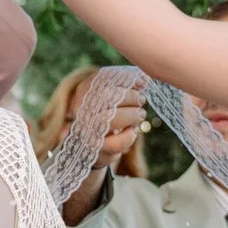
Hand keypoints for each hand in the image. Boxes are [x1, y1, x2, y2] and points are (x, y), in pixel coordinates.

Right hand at [60, 82, 145, 224]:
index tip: (142, 83)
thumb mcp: (112, 95)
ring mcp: (87, 130)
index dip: (128, 79)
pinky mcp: (95, 149)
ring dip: (131, 116)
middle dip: (131, 97)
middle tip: (141, 100)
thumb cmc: (106, 113)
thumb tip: (145, 79)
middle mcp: (81, 110)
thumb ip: (126, 85)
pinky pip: (116, 143)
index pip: (105, 79)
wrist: (91, 143)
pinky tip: (132, 132)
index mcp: (84, 92)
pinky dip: (129, 136)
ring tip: (140, 115)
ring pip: (112, 120)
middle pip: (108, 95)